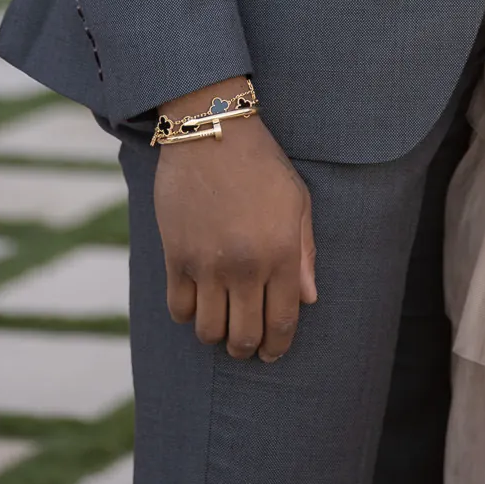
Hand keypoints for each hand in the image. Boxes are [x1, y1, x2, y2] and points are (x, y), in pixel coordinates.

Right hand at [153, 80, 316, 363]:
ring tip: (222, 323)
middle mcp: (245, 264)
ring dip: (217, 335)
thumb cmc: (261, 162)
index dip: (278, 347)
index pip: (281, 321)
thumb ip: (304, 252)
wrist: (212, 129)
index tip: (273, 354)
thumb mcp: (297, 199)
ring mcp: (207, 263)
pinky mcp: (176, 256)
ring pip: (208, 332)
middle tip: (246, 344)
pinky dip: (188, 313)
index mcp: (281, 252)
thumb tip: (308, 299)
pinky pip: (179, 309)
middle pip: (244, 336)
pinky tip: (198, 301)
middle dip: (247, 348)